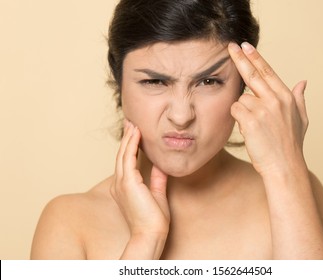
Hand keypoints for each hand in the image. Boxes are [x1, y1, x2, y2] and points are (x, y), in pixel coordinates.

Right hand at [110, 120, 169, 237]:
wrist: (151, 233)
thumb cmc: (154, 219)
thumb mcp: (157, 193)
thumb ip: (157, 178)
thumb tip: (161, 164)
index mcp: (124, 186)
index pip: (126, 161)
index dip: (130, 145)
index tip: (135, 132)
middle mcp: (120, 183)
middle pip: (122, 154)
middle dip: (127, 137)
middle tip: (131, 121)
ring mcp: (122, 183)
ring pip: (124, 154)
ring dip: (128, 137)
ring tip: (133, 123)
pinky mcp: (128, 183)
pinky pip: (129, 158)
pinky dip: (132, 144)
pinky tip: (136, 133)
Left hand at [229, 42, 308, 175]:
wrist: (284, 167)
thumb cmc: (291, 145)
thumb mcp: (301, 120)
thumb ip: (299, 99)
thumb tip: (303, 82)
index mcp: (286, 97)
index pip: (268, 72)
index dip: (256, 58)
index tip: (246, 46)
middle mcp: (275, 99)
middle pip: (252, 74)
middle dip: (240, 59)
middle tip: (231, 47)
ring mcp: (263, 109)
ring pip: (241, 99)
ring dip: (243, 111)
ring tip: (254, 127)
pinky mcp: (251, 120)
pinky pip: (235, 110)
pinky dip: (238, 119)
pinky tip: (248, 130)